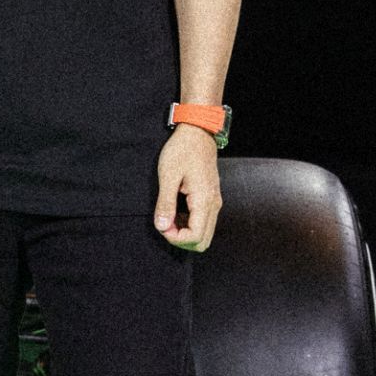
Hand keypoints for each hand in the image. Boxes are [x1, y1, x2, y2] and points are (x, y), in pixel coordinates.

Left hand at [154, 126, 221, 251]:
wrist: (198, 133)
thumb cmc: (182, 150)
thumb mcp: (168, 175)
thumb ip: (165, 203)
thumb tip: (162, 226)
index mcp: (204, 201)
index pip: (195, 237)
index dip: (175, 238)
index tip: (161, 225)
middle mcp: (214, 205)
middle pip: (203, 241)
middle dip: (181, 240)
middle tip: (164, 224)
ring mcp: (214, 202)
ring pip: (205, 234)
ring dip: (185, 233)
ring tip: (168, 217)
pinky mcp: (211, 199)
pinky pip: (204, 223)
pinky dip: (190, 225)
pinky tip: (176, 213)